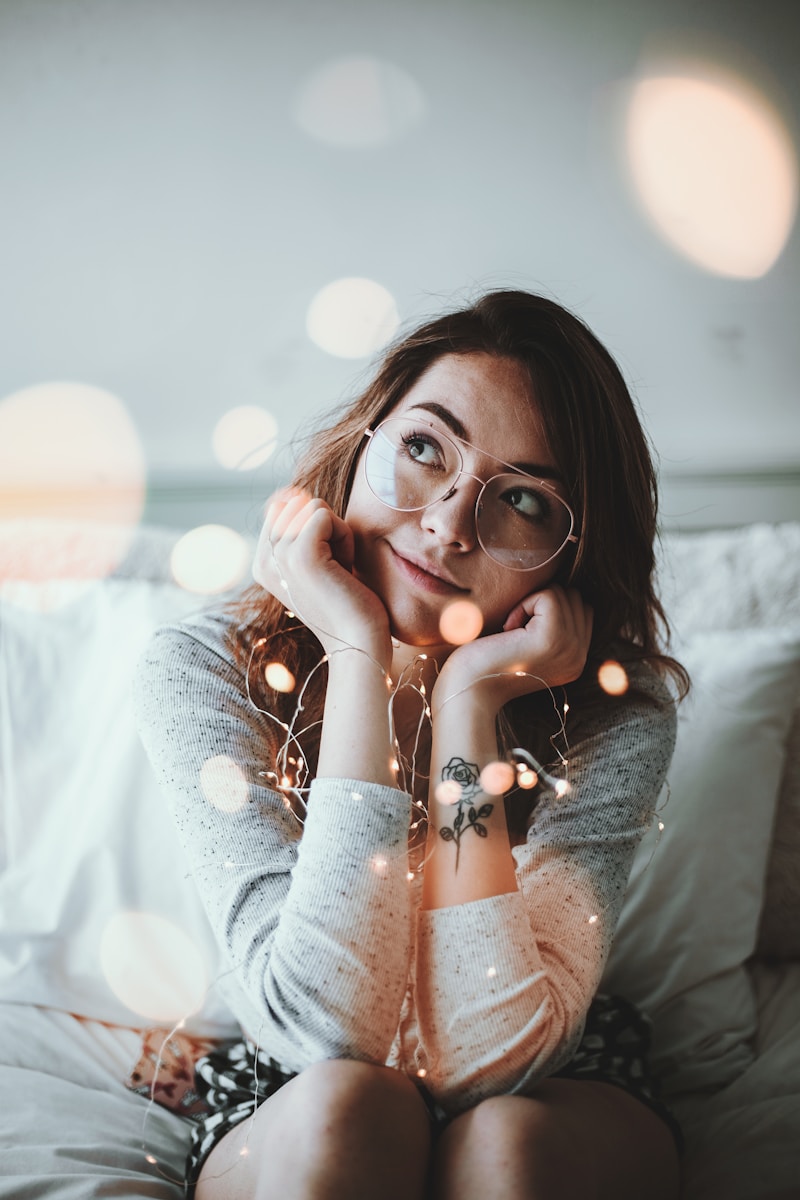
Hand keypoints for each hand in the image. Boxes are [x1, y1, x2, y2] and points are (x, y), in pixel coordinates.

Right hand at [252, 488, 391, 665]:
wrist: (359, 642)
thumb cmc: (348, 601)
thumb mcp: (317, 561)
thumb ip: (300, 528)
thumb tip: (291, 492)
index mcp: (262, 562)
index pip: (285, 507)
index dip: (316, 529)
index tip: (326, 565)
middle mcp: (263, 559)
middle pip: (299, 503)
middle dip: (328, 528)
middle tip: (336, 568)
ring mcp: (278, 556)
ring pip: (313, 506)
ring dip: (338, 533)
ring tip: (340, 569)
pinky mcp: (299, 553)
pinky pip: (324, 515)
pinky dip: (344, 537)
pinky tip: (345, 569)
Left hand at [432, 586, 592, 714]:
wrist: (469, 691)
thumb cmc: (486, 663)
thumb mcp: (528, 646)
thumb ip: (550, 626)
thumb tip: (558, 591)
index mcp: (576, 659)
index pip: (580, 609)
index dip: (547, 609)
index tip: (520, 633)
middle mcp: (579, 656)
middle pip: (573, 598)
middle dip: (540, 604)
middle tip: (513, 633)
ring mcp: (570, 648)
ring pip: (562, 593)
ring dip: (530, 604)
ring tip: (511, 633)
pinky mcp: (554, 638)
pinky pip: (549, 595)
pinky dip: (524, 604)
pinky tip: (508, 630)